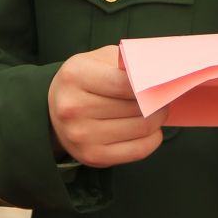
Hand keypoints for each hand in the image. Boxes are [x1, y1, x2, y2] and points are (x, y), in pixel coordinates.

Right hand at [48, 46, 166, 167]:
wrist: (54, 110)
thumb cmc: (86, 80)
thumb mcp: (99, 60)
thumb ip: (127, 63)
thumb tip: (163, 72)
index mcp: (75, 76)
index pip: (124, 83)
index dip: (149, 83)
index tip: (162, 82)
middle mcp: (73, 108)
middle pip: (136, 107)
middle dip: (158, 101)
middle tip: (163, 96)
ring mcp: (81, 135)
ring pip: (142, 128)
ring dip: (158, 119)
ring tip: (156, 110)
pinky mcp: (92, 156)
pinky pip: (139, 150)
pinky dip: (153, 139)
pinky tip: (150, 129)